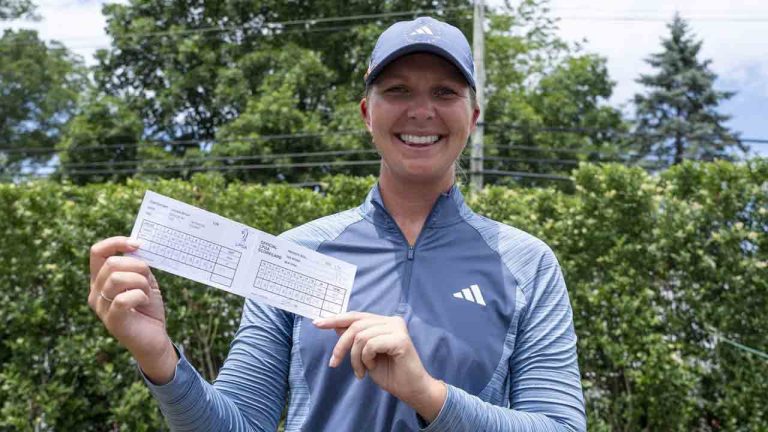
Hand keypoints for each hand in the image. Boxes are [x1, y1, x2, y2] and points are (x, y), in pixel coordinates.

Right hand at [88, 236, 177, 383]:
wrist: (155, 339)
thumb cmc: (148, 308)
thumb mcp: (145, 281)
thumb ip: (138, 265)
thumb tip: (136, 246)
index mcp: (100, 280)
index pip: (97, 252)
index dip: (116, 242)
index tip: (138, 244)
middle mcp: (95, 292)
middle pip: (111, 263)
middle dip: (137, 266)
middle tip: (148, 280)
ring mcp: (101, 307)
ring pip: (117, 278)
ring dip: (140, 282)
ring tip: (147, 293)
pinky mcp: (112, 320)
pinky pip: (123, 298)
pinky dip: (140, 296)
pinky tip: (145, 302)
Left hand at [313, 312, 445, 420]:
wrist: (411, 390)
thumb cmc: (390, 373)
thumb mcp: (365, 355)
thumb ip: (354, 338)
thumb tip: (335, 325)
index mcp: (384, 322)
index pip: (355, 316)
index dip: (335, 319)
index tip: (317, 323)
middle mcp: (392, 321)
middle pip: (355, 326)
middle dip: (341, 346)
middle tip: (334, 363)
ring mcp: (397, 328)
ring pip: (360, 337)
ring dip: (355, 358)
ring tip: (361, 371)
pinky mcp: (401, 339)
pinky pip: (371, 345)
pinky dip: (366, 359)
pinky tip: (372, 367)